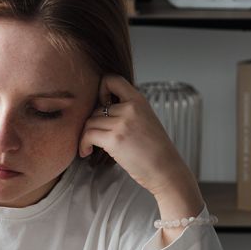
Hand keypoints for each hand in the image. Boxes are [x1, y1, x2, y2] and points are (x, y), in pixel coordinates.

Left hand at [81, 74, 203, 228]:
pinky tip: (87, 152)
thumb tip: (102, 110)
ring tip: (90, 147)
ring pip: (89, 122)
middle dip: (93, 124)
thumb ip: (128, 111)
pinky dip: (83, 144)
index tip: (101, 105)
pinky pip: (88, 135)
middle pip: (96, 109)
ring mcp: (122, 123)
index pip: (112, 79)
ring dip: (86, 136)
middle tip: (95, 137)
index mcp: (139, 100)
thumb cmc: (156, 150)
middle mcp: (130, 108)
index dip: (101, 89)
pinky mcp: (114, 139)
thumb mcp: (146, 120)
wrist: (166, 170)